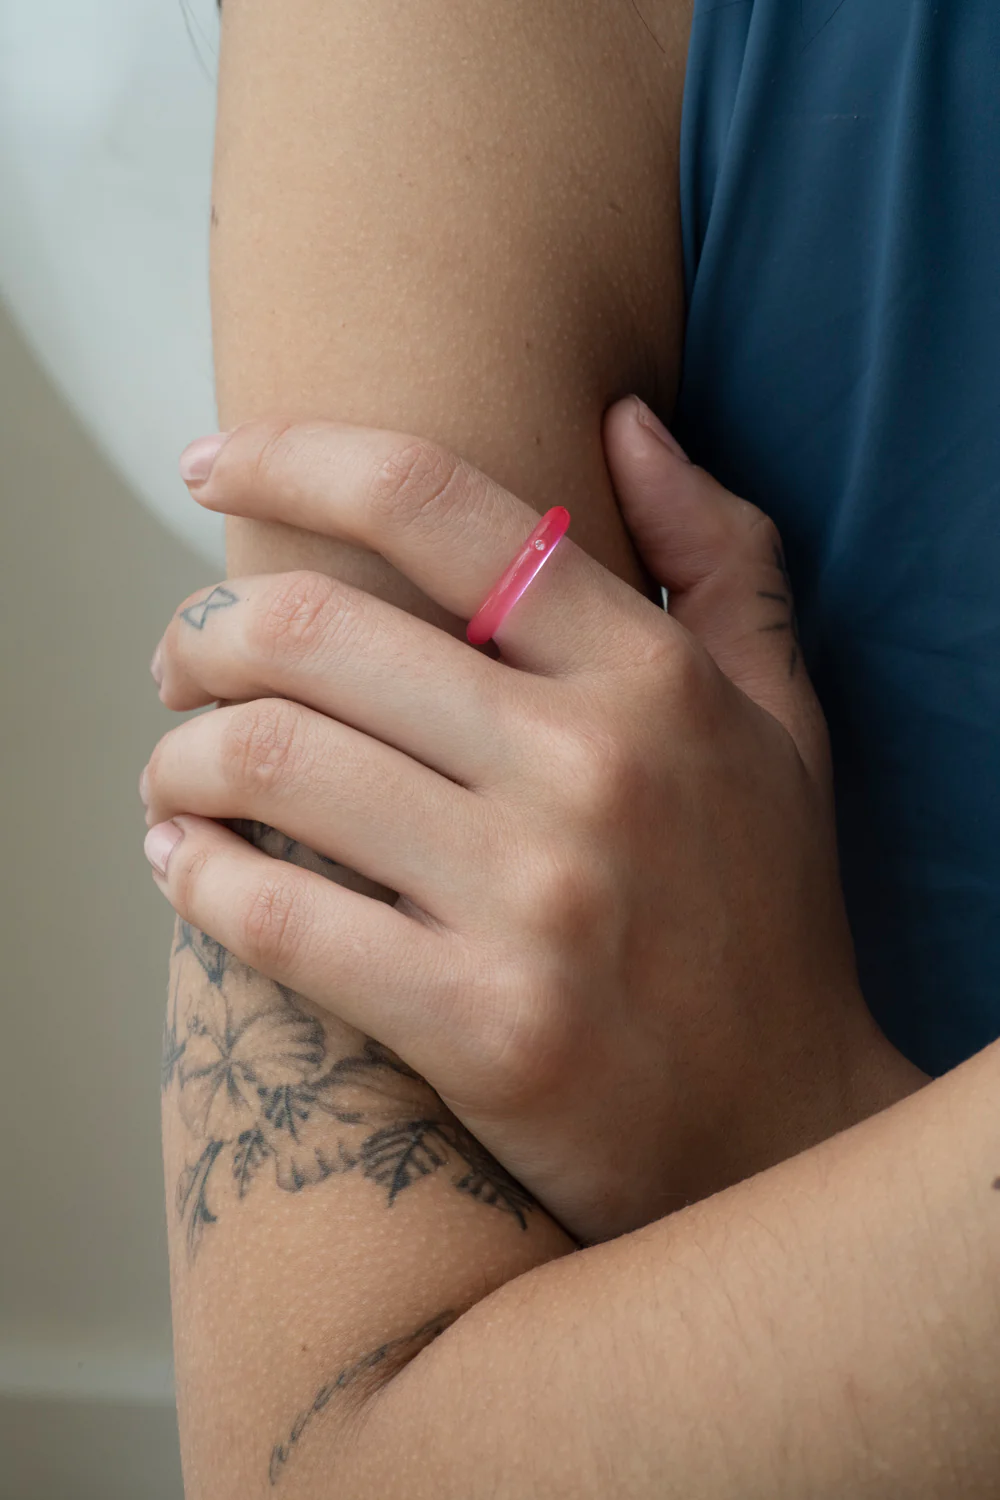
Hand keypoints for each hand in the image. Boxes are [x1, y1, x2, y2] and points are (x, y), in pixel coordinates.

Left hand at [141, 399, 922, 1243]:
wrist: (788, 1121)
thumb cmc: (764, 909)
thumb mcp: (783, 718)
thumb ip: (722, 555)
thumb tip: (628, 422)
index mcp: (651, 675)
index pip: (436, 504)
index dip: (290, 455)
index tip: (207, 462)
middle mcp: (591, 767)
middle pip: (312, 632)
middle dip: (201, 632)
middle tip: (180, 660)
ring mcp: (535, 900)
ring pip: (268, 764)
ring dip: (177, 755)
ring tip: (171, 771)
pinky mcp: (483, 1027)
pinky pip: (277, 920)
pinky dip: (197, 877)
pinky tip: (185, 865)